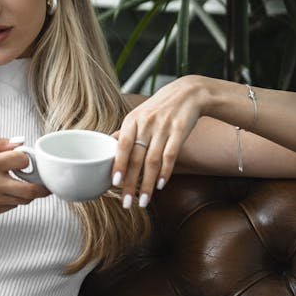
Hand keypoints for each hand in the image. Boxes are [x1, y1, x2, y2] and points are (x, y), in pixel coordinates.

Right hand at [0, 138, 50, 217]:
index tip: (23, 160)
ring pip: (24, 199)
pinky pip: (12, 206)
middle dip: (41, 186)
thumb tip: (20, 142)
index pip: (23, 161)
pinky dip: (14, 199)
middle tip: (44, 182)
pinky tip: (5, 192)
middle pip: (31, 189)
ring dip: (28, 192)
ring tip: (23, 185)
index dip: (26, 159)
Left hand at [113, 75, 207, 207]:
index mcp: (132, 120)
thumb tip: (107, 146)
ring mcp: (163, 127)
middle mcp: (146, 124)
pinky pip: (171, 155)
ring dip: (148, 184)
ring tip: (144, 201)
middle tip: (126, 202)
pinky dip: (166, 172)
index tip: (114, 183)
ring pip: (153, 161)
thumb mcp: (139, 115)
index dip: (118, 164)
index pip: (122, 145)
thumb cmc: (159, 108)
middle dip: (130, 182)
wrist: (188, 93)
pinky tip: (161, 185)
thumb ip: (125, 133)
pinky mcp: (180, 131)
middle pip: (136, 158)